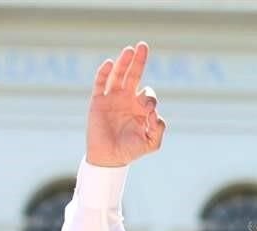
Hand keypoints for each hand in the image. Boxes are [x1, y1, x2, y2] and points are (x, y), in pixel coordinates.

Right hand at [86, 42, 165, 166]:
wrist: (109, 158)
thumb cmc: (131, 150)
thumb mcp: (151, 143)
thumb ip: (159, 129)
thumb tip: (155, 113)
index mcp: (140, 108)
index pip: (148, 94)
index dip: (150, 98)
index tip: (148, 111)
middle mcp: (126, 99)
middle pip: (133, 75)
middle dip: (139, 61)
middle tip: (143, 45)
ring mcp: (111, 99)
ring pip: (117, 75)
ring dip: (123, 62)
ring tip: (129, 50)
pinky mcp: (98, 102)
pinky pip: (100, 84)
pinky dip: (104, 73)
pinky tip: (110, 63)